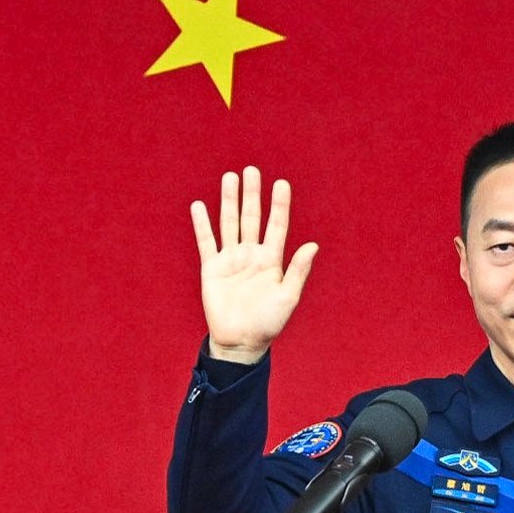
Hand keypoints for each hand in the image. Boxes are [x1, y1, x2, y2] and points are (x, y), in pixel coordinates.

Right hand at [191, 167, 315, 363]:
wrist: (241, 342)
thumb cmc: (269, 322)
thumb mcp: (288, 297)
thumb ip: (298, 270)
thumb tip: (313, 245)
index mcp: (271, 259)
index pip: (276, 225)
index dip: (279, 205)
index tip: (281, 184)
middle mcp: (251, 254)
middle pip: (251, 218)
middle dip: (252, 194)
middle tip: (252, 170)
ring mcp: (231, 259)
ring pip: (230, 223)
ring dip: (229, 201)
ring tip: (230, 178)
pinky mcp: (212, 268)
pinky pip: (206, 242)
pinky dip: (202, 224)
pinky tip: (200, 205)